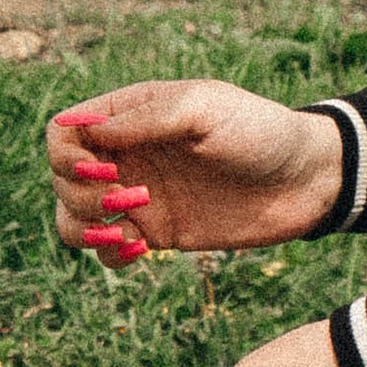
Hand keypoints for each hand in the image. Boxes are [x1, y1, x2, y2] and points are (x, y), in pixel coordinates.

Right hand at [46, 78, 342, 261]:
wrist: (306, 179)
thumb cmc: (258, 130)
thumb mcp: (205, 109)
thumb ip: (147, 118)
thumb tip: (88, 133)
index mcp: (131, 114)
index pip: (64, 131)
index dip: (68, 154)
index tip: (108, 167)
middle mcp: (127, 154)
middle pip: (61, 177)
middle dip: (78, 193)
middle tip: (126, 198)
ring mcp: (138, 195)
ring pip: (73, 217)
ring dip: (82, 229)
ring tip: (126, 232)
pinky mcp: (157, 232)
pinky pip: (107, 251)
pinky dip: (109, 257)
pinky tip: (141, 250)